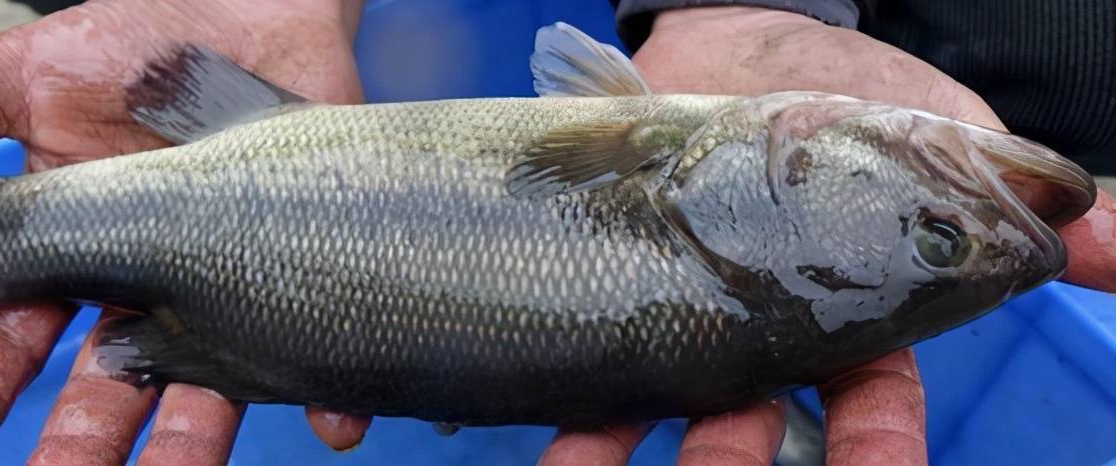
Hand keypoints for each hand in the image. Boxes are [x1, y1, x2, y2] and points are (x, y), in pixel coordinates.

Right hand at [0, 0, 372, 462]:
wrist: (252, 7)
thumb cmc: (141, 42)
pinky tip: (332, 421)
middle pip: (99, 386)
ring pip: (201, 385)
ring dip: (186, 443)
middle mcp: (142, 286)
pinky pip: (318, 346)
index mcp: (68, 252)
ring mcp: (225, 283)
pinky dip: (325, 392)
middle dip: (74, 444)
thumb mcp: (33, 71)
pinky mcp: (305, 264)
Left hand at [538, 7, 1115, 465]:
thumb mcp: (947, 145)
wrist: (752, 49)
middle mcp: (763, 336)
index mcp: (849, 320)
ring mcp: (686, 314)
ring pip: (656, 404)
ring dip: (616, 448)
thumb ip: (1018, 199)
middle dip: (729, 460)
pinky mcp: (617, 282)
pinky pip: (582, 348)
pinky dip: (556, 399)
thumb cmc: (858, 108)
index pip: (870, 407)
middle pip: (750, 422)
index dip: (875, 450)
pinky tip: (546, 431)